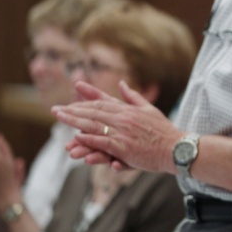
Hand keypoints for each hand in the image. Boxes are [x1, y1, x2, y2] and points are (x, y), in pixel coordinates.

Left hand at [52, 80, 180, 173]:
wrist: (176, 148)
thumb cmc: (164, 130)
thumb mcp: (149, 108)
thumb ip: (133, 97)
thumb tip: (122, 83)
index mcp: (128, 110)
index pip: (103, 101)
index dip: (86, 96)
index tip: (73, 90)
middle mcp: (124, 118)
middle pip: (94, 112)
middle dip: (73, 110)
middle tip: (55, 110)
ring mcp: (123, 132)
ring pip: (95, 125)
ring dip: (75, 122)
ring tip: (60, 119)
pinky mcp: (124, 147)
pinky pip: (104, 141)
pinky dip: (90, 139)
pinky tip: (77, 136)